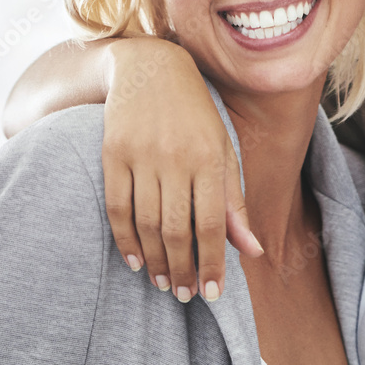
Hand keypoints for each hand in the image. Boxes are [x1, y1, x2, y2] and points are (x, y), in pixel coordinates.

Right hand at [100, 37, 261, 300]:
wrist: (150, 69)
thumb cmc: (197, 115)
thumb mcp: (224, 150)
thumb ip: (235, 201)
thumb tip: (252, 250)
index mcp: (209, 157)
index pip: (214, 222)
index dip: (213, 261)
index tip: (213, 293)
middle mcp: (175, 158)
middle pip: (177, 229)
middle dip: (183, 269)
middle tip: (186, 295)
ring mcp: (141, 156)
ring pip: (146, 223)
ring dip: (155, 260)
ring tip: (164, 283)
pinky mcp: (112, 154)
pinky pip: (116, 207)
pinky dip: (124, 239)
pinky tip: (134, 260)